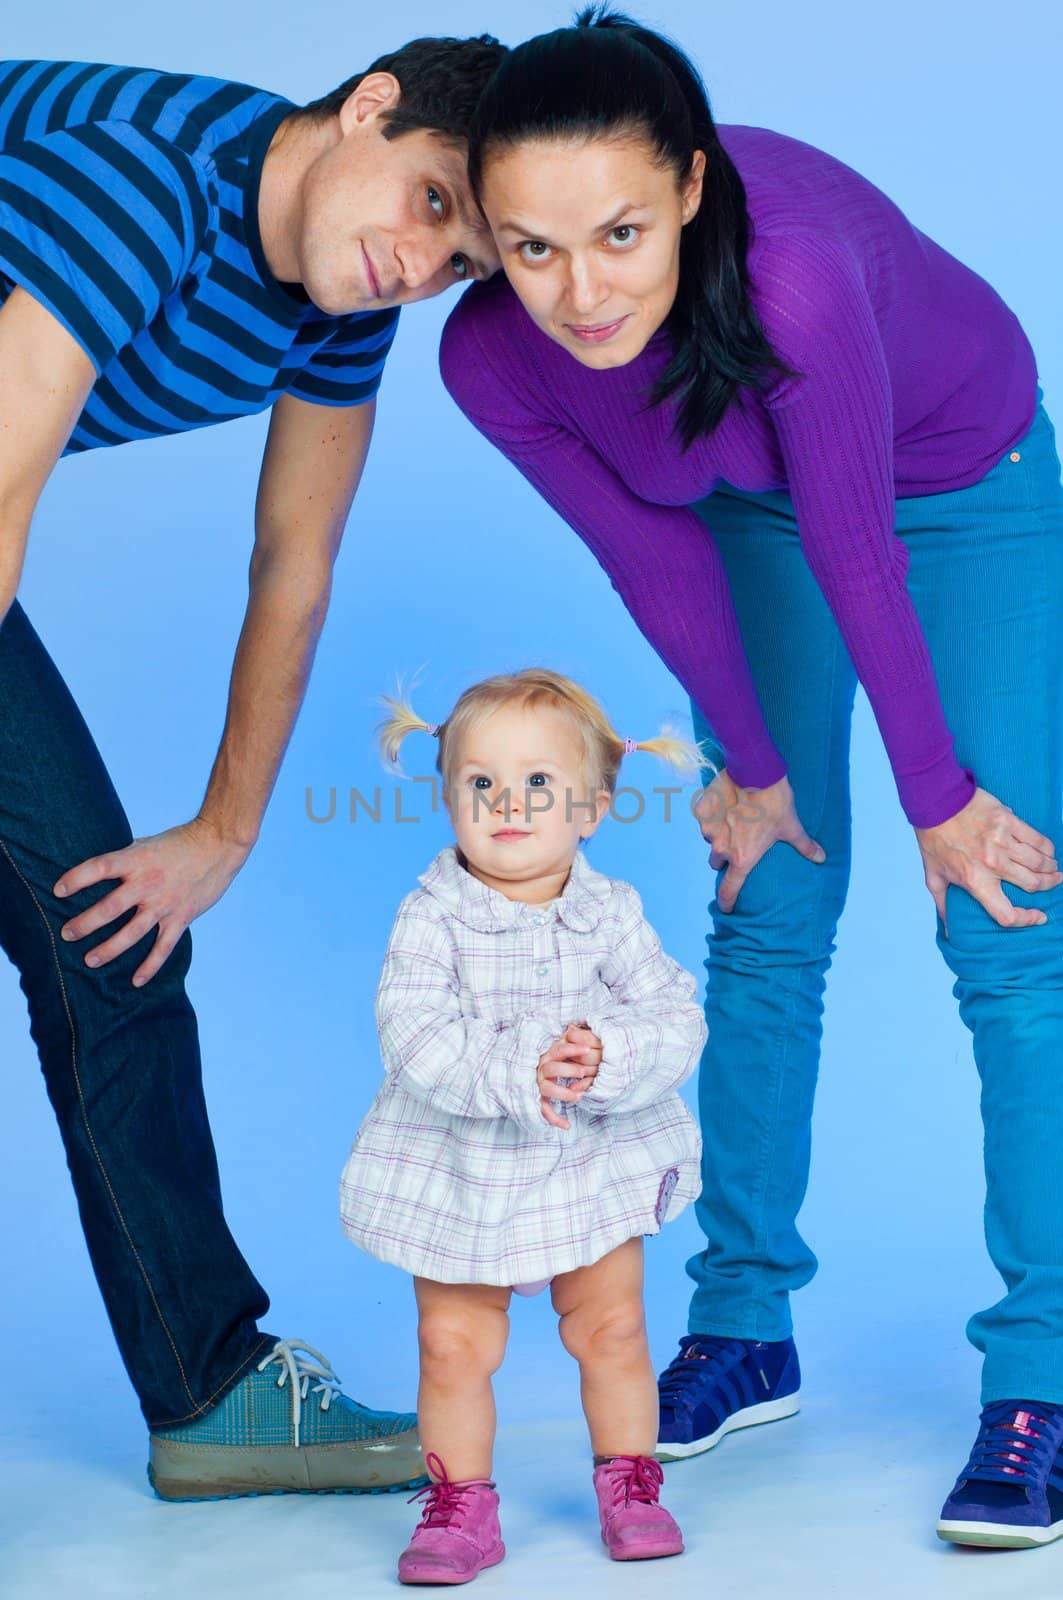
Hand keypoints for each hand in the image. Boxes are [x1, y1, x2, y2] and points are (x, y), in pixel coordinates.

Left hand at [54, 816, 250, 985]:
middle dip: (85, 924)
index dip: (76, 879)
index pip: (99, 868)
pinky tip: (136, 981)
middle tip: (67, 934)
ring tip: (89, 961)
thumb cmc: (179, 842)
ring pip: (132, 932)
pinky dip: (150, 966)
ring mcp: (165, 903)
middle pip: (109, 908)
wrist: (219, 844)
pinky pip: (163, 947)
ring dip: (109, 949)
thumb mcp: (146, 844)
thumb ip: (124, 860)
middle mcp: (148, 883)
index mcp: (136, 860)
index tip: (58, 891)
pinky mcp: (182, 917)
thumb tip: (97, 873)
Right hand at [536, 1022, 602, 1128]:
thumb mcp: (550, 1048)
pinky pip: (544, 1110)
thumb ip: (562, 1040)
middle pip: (551, 1069)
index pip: (557, 1050)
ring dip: (563, 1093)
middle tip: (584, 1071)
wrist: (511, 1076)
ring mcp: (535, 1086)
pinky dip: (555, 1119)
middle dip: (568, 1070)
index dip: (572, 1048)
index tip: (588, 1049)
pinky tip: (567, 1126)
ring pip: (547, 1089)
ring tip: (578, 1097)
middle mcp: (537, 1070)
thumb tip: (573, 1026)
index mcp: (543, 1056)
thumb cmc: (541, 1060)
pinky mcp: (535, 1100)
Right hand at [695, 769, 824, 912]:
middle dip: (725, 857)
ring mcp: (709, 830)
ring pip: (710, 839)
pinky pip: (704, 819)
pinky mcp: (702, 811)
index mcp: (742, 858)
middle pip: (717, 862)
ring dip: (719, 834)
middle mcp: (722, 848)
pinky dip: (711, 815)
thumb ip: (804, 846)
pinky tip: (724, 805)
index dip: (727, 902)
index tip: (726, 907)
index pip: (729, 890)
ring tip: (733, 819)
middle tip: (738, 844)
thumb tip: (821, 857)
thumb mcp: (791, 827)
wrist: (755, 773)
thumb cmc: (775, 803)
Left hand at [914, 786, 1061, 935]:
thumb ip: (944, 904)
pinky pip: (1037, 839)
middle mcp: (993, 865)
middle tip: (1053, 883)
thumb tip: (950, 931)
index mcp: (975, 882)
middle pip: (1033, 884)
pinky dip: (1047, 848)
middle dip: (1048, 886)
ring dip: (1050, 869)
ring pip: (1039, 862)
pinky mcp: (1009, 822)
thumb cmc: (934, 839)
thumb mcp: (933, 876)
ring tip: (1053, 870)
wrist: (935, 802)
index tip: (1038, 917)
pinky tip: (1049, 852)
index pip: (1006, 914)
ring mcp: (1003, 842)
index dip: (1026, 920)